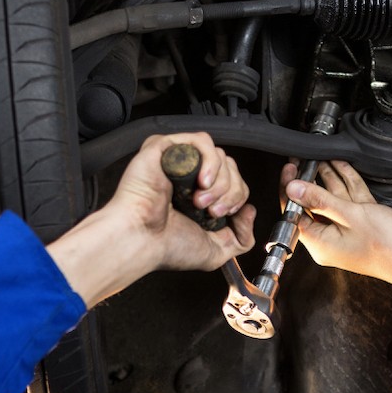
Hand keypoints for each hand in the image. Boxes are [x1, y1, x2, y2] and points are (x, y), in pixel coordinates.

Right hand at [49, 133, 254, 307]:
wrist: (141, 240)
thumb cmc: (166, 246)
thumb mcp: (216, 251)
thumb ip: (242, 238)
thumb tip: (250, 210)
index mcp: (200, 196)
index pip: (234, 182)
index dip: (237, 197)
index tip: (223, 216)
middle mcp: (190, 176)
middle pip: (231, 167)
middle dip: (229, 192)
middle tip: (211, 212)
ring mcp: (178, 160)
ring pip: (220, 155)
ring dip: (219, 182)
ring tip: (200, 202)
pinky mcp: (166, 146)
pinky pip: (201, 141)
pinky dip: (210, 161)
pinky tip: (201, 182)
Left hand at [283, 160, 391, 342]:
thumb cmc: (389, 248)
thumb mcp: (349, 216)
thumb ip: (320, 199)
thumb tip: (294, 188)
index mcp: (321, 244)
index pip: (296, 213)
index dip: (291, 189)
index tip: (290, 168)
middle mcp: (333, 238)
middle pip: (314, 203)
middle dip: (309, 179)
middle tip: (302, 158)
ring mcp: (350, 229)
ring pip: (334, 198)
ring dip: (328, 177)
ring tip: (318, 156)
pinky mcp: (366, 221)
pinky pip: (351, 198)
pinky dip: (346, 182)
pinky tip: (340, 165)